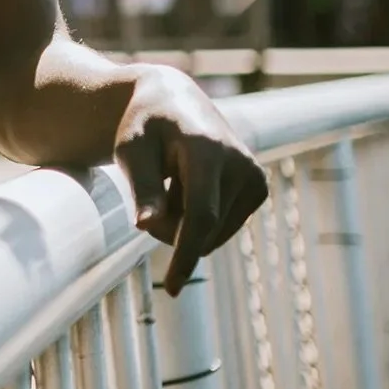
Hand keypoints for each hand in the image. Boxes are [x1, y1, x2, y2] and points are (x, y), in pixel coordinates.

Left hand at [113, 66, 269, 293]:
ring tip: (171, 180)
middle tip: (149, 194)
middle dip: (169, 229)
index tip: (171, 288)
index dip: (185, 254)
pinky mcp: (258, 189)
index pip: (201, 216)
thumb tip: (147, 226)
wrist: (172, 101)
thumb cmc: (144, 126)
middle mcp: (242, 164)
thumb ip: (141, 187)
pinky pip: (221, 227)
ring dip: (182, 222)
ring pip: (212, 233)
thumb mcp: (130, 150)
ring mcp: (255, 177)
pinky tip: (188, 184)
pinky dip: (198, 216)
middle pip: (201, 228)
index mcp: (209, 151)